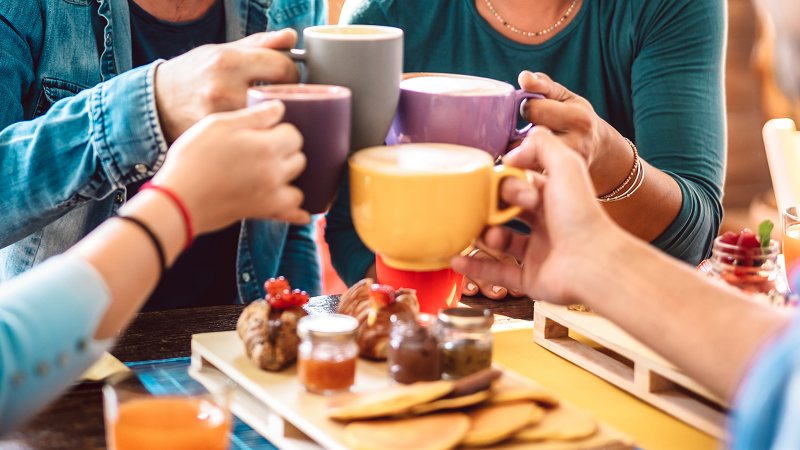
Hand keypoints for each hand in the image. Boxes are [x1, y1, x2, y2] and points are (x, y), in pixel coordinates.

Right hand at [151, 100, 308, 233]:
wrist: (178, 198)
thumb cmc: (193, 158)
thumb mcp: (218, 125)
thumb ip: (254, 116)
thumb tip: (279, 108)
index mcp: (267, 147)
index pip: (294, 135)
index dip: (281, 130)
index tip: (267, 132)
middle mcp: (275, 172)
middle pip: (299, 158)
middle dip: (287, 152)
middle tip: (265, 150)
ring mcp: (271, 195)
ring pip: (298, 185)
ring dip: (291, 178)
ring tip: (273, 173)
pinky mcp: (262, 212)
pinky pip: (291, 213)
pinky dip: (297, 212)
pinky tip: (302, 212)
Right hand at [155, 29, 299, 142]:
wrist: (158, 102)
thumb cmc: (195, 73)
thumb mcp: (222, 51)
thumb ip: (260, 44)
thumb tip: (290, 36)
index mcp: (227, 61)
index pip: (281, 67)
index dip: (293, 73)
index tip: (290, 78)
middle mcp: (223, 88)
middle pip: (278, 96)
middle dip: (286, 98)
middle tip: (282, 99)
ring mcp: (220, 116)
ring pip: (268, 121)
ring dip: (274, 118)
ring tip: (268, 114)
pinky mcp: (218, 138)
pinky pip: (252, 137)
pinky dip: (258, 133)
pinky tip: (253, 129)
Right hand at [451, 127, 625, 303]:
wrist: (593, 261)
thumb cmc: (580, 214)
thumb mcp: (566, 164)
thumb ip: (542, 144)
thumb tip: (510, 153)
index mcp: (552, 198)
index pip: (517, 186)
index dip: (506, 185)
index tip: (503, 188)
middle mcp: (545, 224)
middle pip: (505, 213)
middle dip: (489, 210)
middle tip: (486, 211)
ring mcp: (537, 253)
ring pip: (499, 242)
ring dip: (484, 236)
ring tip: (486, 235)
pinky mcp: (530, 279)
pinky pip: (498, 273)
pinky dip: (476, 268)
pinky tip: (456, 260)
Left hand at [517, 71, 632, 195]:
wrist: (599, 150)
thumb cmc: (576, 118)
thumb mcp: (566, 97)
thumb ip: (543, 85)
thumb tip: (524, 77)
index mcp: (577, 118)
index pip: (533, 109)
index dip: (526, 107)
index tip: (531, 110)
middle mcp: (576, 144)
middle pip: (527, 138)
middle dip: (519, 134)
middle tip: (524, 132)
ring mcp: (568, 166)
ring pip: (525, 161)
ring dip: (516, 155)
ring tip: (522, 149)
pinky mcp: (559, 181)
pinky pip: (529, 178)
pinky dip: (522, 171)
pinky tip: (524, 165)